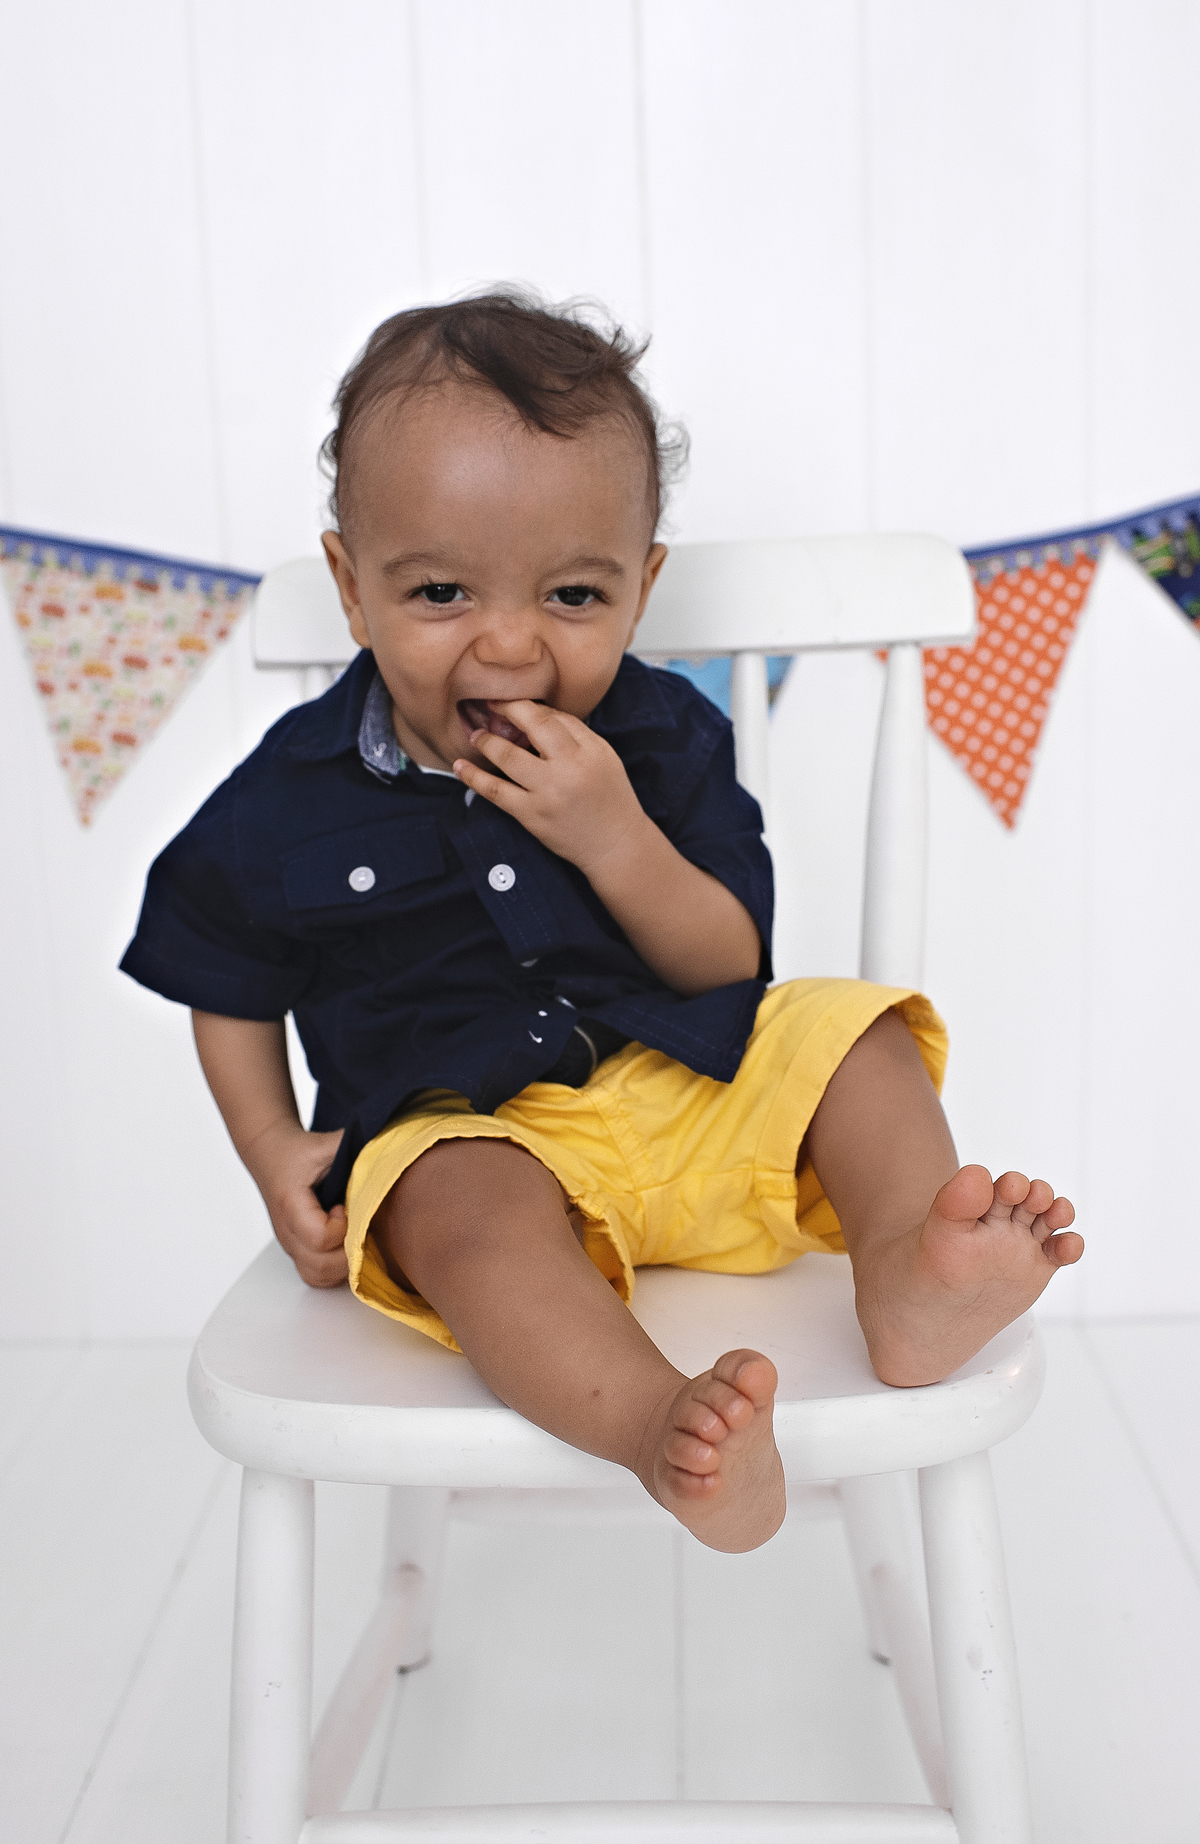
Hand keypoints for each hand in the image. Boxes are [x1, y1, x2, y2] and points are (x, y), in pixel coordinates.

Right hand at [243, 1118, 348, 1287]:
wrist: (271, 1155)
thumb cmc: (297, 1151)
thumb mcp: (326, 1144)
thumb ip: (356, 1148)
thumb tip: (395, 1151)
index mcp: (291, 1205)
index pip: (319, 1238)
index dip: (342, 1228)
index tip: (345, 1207)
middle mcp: (287, 1232)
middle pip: (319, 1266)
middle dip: (349, 1252)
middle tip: (358, 1227)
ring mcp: (290, 1245)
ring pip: (317, 1276)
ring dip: (343, 1264)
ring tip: (354, 1237)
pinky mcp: (296, 1250)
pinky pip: (315, 1275)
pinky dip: (335, 1269)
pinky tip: (347, 1245)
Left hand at [453, 700, 649, 871]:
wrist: (615, 843)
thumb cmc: (610, 795)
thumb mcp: (603, 756)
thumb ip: (574, 731)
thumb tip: (536, 712)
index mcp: (589, 751)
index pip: (551, 717)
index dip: (522, 705)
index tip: (506, 699)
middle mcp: (568, 769)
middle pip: (532, 728)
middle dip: (504, 711)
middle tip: (485, 705)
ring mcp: (548, 793)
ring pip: (508, 757)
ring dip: (486, 741)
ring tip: (476, 735)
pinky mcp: (532, 815)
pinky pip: (496, 792)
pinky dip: (474, 777)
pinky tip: (459, 766)